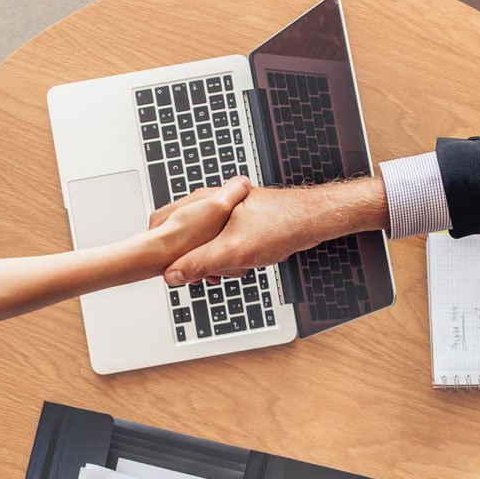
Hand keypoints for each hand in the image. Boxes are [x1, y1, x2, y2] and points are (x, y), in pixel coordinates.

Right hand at [155, 178, 387, 285]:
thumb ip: (199, 263)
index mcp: (206, 203)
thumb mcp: (233, 251)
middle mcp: (212, 205)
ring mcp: (226, 214)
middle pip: (187, 241)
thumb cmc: (280, 226)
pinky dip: (232, 259)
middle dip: (200, 261)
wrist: (313, 221)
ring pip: (207, 247)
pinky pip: (224, 247)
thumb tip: (170, 275)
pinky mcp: (240, 224)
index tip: (172, 270)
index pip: (166, 226)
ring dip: (220, 262)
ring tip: (237, 266)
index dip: (166, 252)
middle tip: (215, 272)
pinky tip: (245, 263)